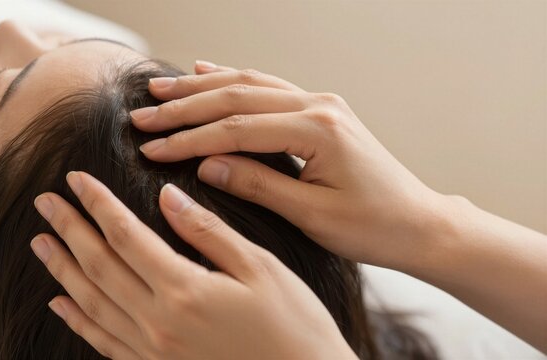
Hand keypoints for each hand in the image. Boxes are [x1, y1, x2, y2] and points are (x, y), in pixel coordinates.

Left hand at [31, 171, 356, 359]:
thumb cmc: (293, 327)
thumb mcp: (260, 269)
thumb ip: (208, 233)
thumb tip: (167, 198)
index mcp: (184, 290)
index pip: (126, 236)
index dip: (98, 204)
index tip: (76, 178)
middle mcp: (158, 323)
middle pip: (99, 266)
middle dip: (69, 229)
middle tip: (43, 202)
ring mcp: (153, 351)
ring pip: (92, 303)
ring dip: (63, 270)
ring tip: (41, 243)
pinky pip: (104, 343)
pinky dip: (78, 321)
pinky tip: (61, 303)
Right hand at [129, 61, 453, 272]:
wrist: (418, 222)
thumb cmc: (373, 226)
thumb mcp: (311, 215)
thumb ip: (256, 183)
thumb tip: (206, 164)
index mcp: (317, 130)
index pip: (236, 129)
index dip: (188, 139)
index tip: (151, 148)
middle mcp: (318, 106)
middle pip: (236, 98)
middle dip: (185, 107)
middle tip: (143, 114)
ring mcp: (320, 104)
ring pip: (249, 85)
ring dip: (202, 88)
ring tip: (162, 89)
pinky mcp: (320, 112)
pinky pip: (269, 88)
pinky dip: (234, 82)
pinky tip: (207, 74)